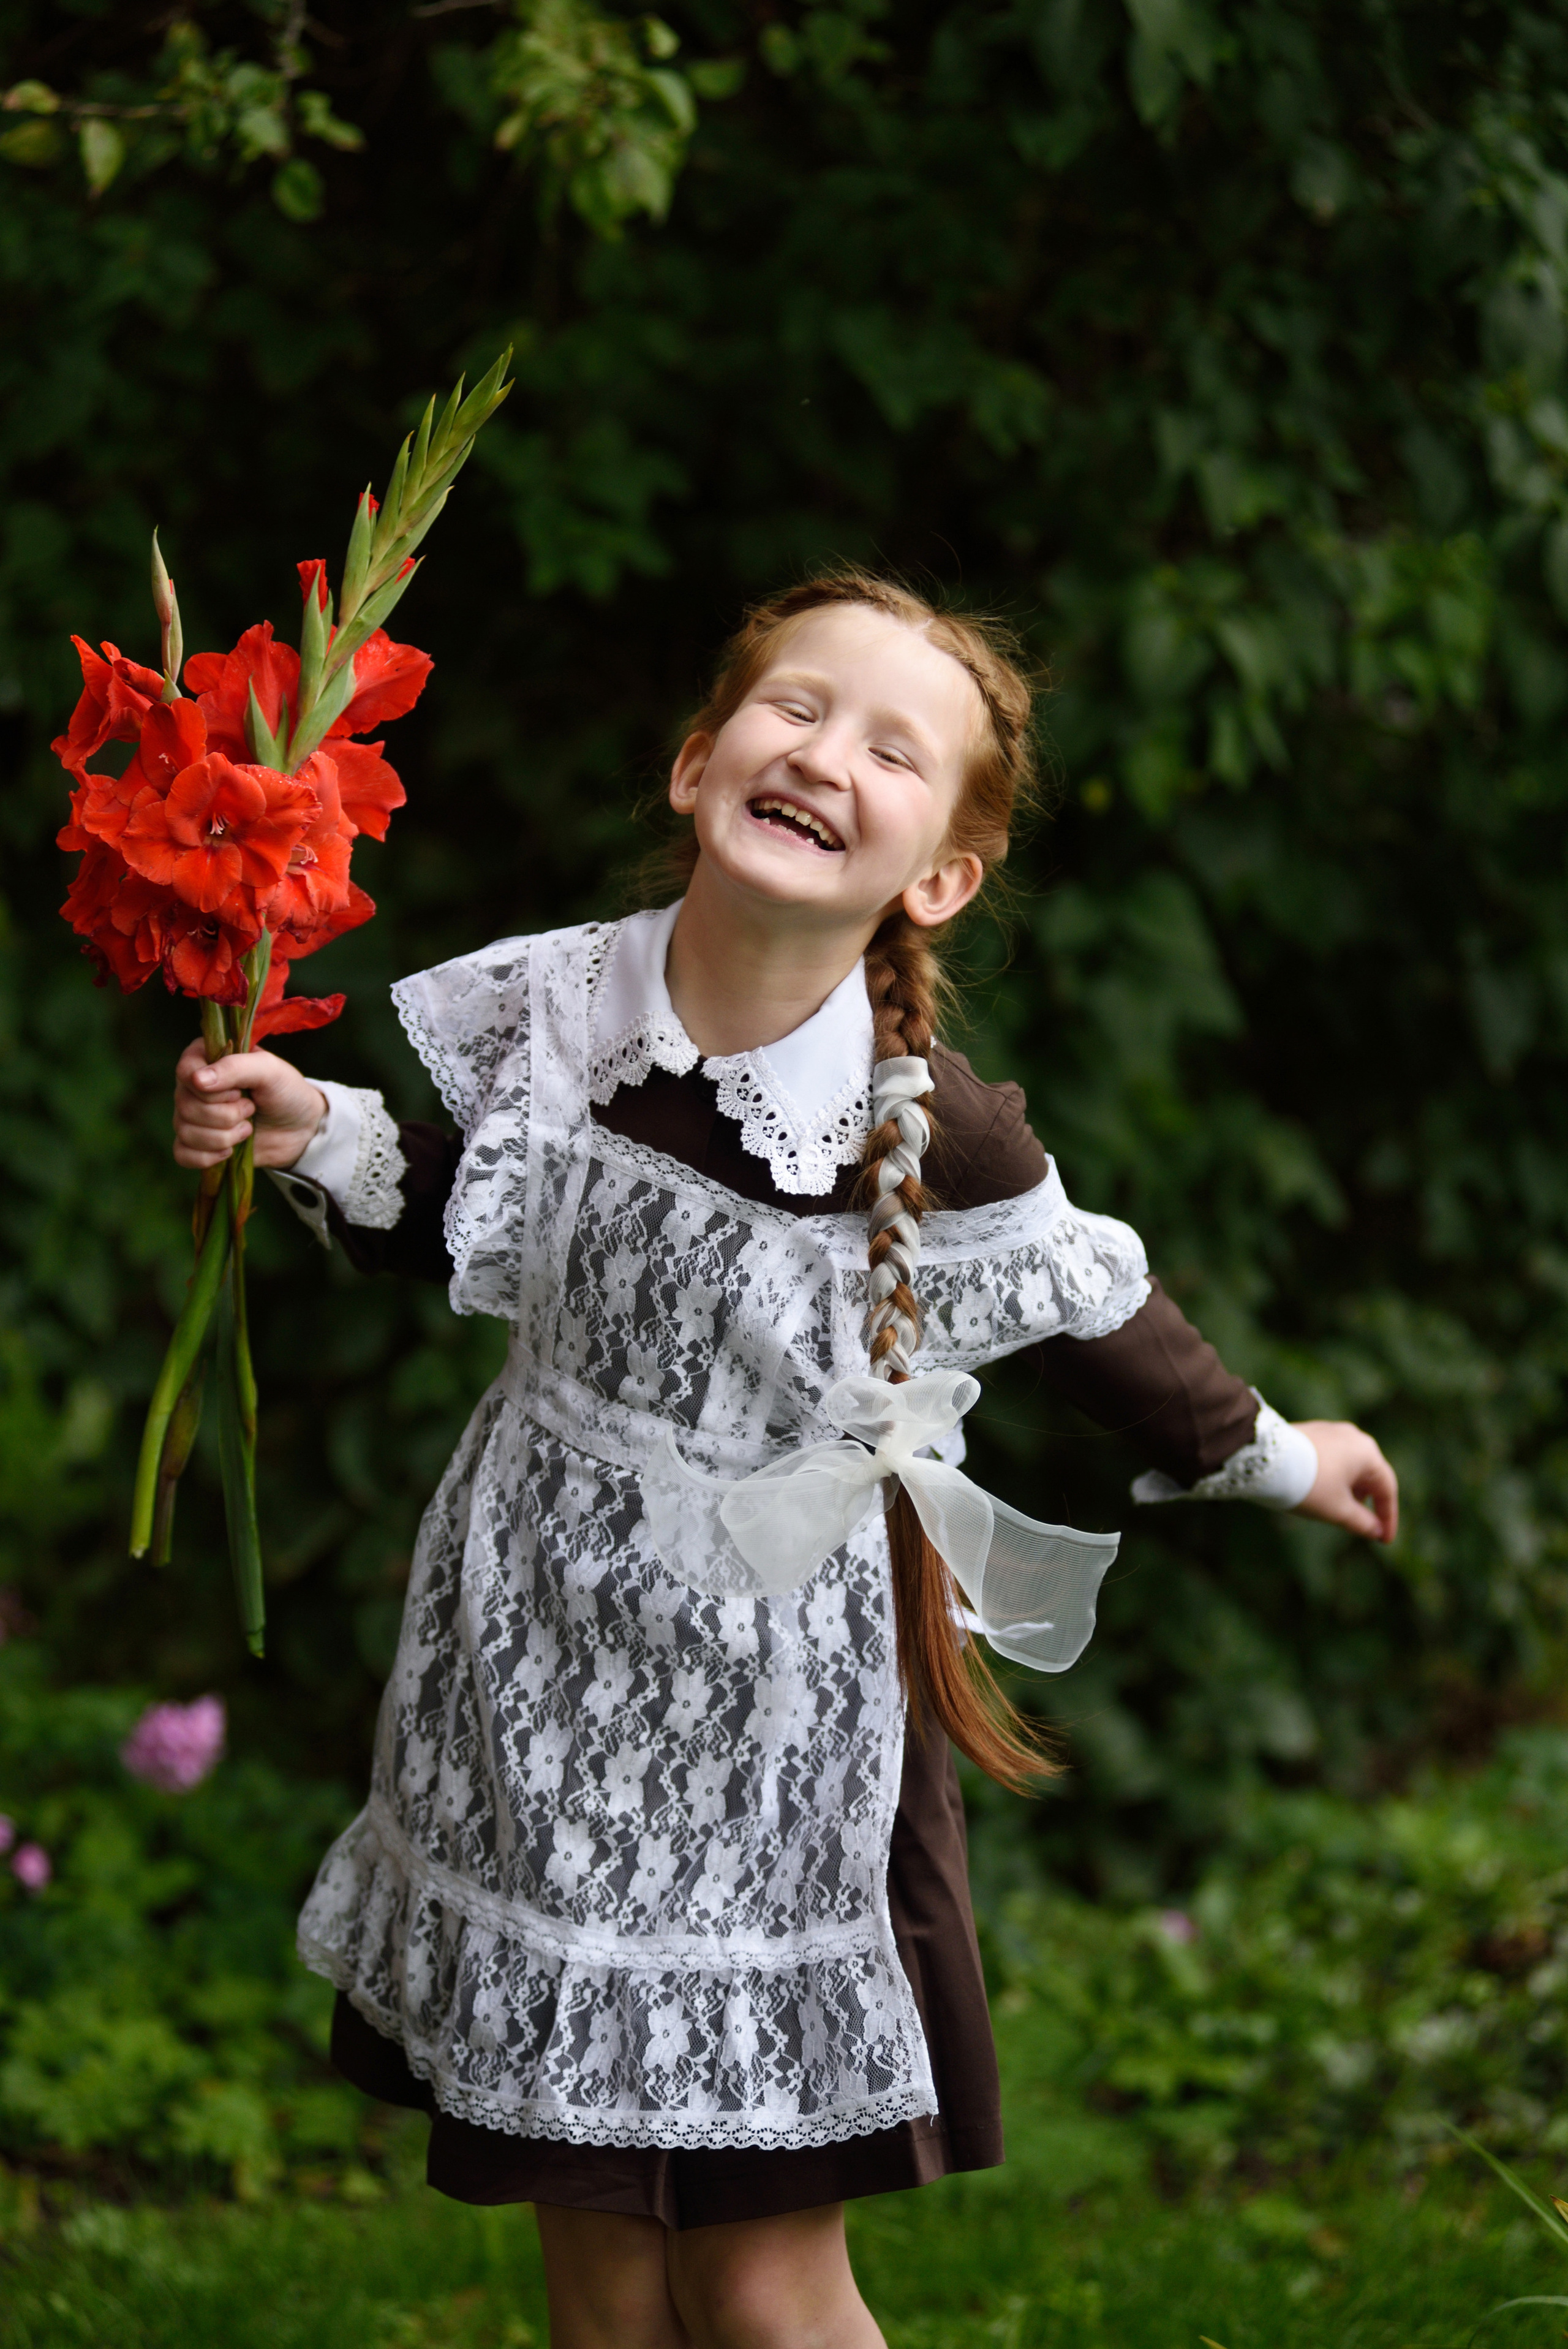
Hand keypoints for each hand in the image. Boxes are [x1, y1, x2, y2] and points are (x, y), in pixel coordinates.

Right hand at [173, 1040, 327, 1171]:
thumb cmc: (286, 1091)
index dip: (213, 1090)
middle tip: (251, 1109)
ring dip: (223, 1136)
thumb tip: (197, 1080)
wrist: (300, 1128)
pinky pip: (182, 1154)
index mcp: (205, 1059)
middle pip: (185, 1105)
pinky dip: (206, 1157)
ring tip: (248, 1128)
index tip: (240, 1092)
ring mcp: (192, 1116)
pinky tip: (229, 1151)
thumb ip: (236, 1067)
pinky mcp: (197, 1143)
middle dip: (226, 1115)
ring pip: (185, 1131)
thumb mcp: (270, 1070)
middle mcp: (193, 1086)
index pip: (185, 1073)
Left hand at [1292, 1421, 1397, 1542]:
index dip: (1388, 1518)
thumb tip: (1376, 1531)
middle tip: (1365, 1527)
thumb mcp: (1337, 1510)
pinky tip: (1322, 1493)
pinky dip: (1333, 1478)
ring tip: (1340, 1512)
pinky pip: (1332, 1458)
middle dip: (1369, 1503)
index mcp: (1367, 1452)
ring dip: (1350, 1491)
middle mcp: (1353, 1436)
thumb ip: (1362, 1523)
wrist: (1263, 1459)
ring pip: (1349, 1466)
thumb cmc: (1307, 1484)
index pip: (1387, 1489)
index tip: (1384, 1540)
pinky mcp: (1312, 1432)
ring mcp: (1331, 1431)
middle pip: (1369, 1475)